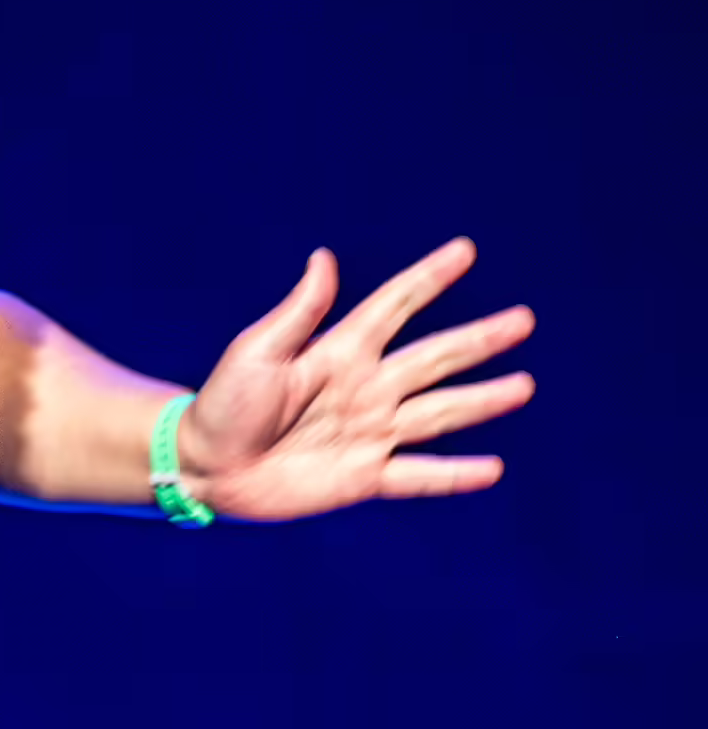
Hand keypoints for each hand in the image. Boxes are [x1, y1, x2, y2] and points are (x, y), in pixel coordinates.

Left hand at [177, 237, 534, 520]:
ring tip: (523, 386)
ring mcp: (368, 433)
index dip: (428, 280)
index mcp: (340, 352)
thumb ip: (298, 313)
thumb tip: (324, 259)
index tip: (464, 251)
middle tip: (522, 320)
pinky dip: (454, 475)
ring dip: (482, 401)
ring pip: (439, 413)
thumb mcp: (256, 352)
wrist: (204, 466)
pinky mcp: (363, 477)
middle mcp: (364, 389)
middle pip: (433, 359)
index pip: (394, 307)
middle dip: (477, 340)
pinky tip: (491, 469)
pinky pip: (418, 475)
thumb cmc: (222, 405)